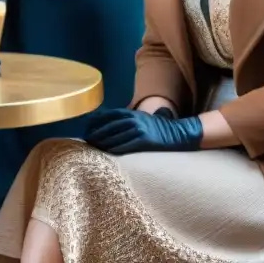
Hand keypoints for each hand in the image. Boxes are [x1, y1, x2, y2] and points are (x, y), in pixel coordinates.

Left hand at [84, 107, 202, 154]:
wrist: (177, 134)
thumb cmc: (157, 128)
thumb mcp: (142, 119)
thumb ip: (127, 119)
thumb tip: (110, 123)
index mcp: (133, 113)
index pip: (109, 115)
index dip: (96, 121)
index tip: (87, 126)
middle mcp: (134, 119)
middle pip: (109, 125)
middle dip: (96, 131)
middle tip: (86, 138)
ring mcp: (139, 130)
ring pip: (115, 136)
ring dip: (102, 141)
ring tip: (92, 145)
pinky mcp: (144, 141)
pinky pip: (125, 145)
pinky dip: (114, 148)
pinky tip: (106, 150)